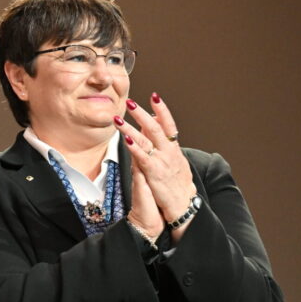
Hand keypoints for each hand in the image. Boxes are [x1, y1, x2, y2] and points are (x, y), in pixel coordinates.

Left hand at [116, 93, 195, 227]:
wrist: (183, 205)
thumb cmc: (177, 186)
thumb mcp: (176, 164)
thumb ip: (168, 149)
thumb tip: (163, 136)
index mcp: (174, 149)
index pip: (169, 125)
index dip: (162, 110)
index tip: (154, 96)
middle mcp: (169, 152)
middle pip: (156, 127)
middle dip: (142, 113)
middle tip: (130, 102)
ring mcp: (162, 161)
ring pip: (146, 139)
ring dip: (131, 127)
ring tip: (117, 118)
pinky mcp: (154, 172)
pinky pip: (142, 156)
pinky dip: (134, 146)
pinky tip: (125, 138)